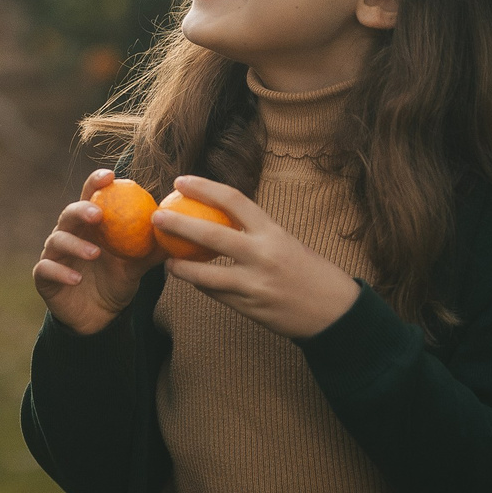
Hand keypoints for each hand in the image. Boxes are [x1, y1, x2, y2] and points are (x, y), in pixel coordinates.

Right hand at [32, 168, 166, 335]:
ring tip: (95, 253)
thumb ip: (152, 249)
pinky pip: (47, 270)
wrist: (99, 316)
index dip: (96, 182)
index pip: (89, 195)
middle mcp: (68, 234)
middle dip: (81, 210)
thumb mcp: (137, 266)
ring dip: (74, 245)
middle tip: (98, 215)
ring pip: (57, 241)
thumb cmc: (117, 282)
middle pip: (68, 214)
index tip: (111, 176)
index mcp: (89, 225)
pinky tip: (76, 279)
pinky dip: (61, 272)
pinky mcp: (44, 277)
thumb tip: (177, 231)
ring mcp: (54, 255)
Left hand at [153, 175, 362, 338]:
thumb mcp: (286, 243)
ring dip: (181, 267)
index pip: (233, 200)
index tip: (180, 180)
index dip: (204, 187)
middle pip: (211, 235)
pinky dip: (202, 285)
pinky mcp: (249, 307)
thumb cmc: (309, 272)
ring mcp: (254, 283)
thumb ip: (256, 233)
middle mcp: (263, 254)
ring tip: (167, 261)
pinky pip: (216, 294)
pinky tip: (192, 280)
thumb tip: (219, 219)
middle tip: (157, 217)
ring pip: (205, 274)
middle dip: (179, 224)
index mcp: (273, 232)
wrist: (334, 312)